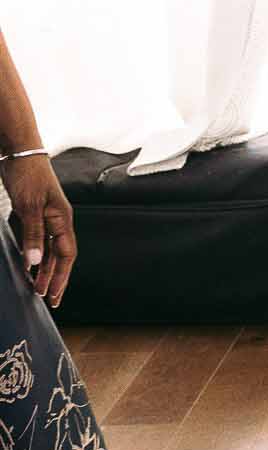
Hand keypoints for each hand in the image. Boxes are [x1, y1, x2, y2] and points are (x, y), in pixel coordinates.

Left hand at [1, 153, 76, 306]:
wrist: (19, 151)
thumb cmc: (29, 173)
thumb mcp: (29, 207)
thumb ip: (33, 235)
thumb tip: (36, 263)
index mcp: (62, 219)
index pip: (66, 255)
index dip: (61, 277)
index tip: (54, 295)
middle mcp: (57, 220)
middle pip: (59, 256)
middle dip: (53, 278)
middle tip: (47, 298)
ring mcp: (46, 216)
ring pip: (48, 249)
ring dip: (44, 269)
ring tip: (37, 286)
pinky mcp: (33, 212)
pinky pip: (37, 239)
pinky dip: (34, 254)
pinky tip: (29, 263)